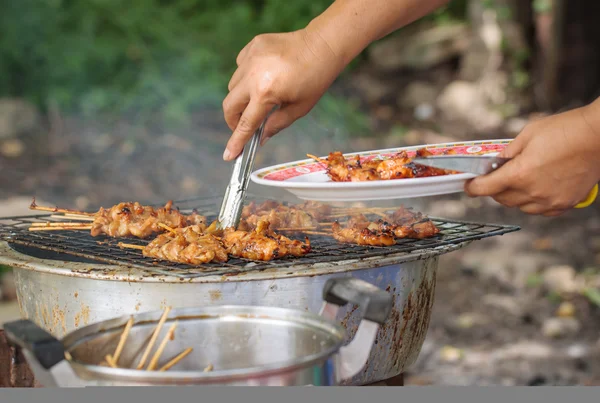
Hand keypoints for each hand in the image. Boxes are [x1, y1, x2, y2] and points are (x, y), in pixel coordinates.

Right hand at [222, 28, 344, 160]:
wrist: (323, 45)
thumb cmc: (316, 79)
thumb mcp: (299, 108)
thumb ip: (277, 125)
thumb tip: (261, 138)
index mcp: (266, 93)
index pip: (246, 124)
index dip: (236, 141)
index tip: (229, 155)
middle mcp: (253, 75)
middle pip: (229, 105)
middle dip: (233, 120)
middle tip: (243, 126)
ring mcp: (251, 58)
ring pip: (233, 86)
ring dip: (240, 98)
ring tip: (259, 98)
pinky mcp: (253, 46)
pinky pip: (240, 67)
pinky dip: (246, 77)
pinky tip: (262, 77)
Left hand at [464, 100, 599, 215]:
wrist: (598, 136)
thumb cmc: (565, 130)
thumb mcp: (527, 135)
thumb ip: (507, 153)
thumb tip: (495, 164)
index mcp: (520, 174)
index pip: (486, 188)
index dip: (473, 188)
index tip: (469, 186)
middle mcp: (533, 192)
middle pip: (502, 199)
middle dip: (494, 189)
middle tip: (495, 178)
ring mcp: (550, 200)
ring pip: (521, 207)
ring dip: (514, 197)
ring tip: (519, 181)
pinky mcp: (565, 203)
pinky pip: (541, 210)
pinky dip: (534, 203)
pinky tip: (536, 189)